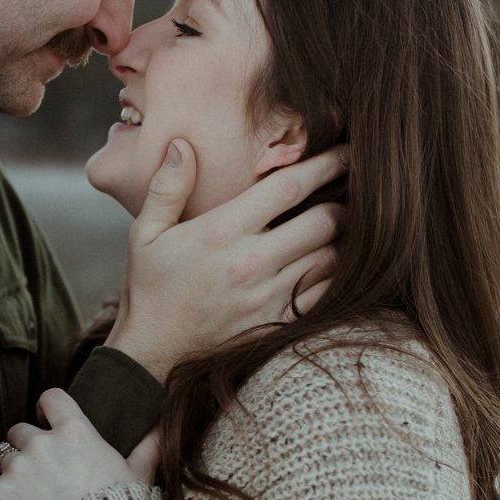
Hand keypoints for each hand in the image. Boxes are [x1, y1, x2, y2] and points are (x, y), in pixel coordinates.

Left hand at [0, 390, 160, 499]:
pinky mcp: (0, 495)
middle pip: (20, 430)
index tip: (48, 420)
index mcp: (77, 432)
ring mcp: (19, 469)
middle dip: (28, 446)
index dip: (48, 408)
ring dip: (11, 470)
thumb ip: (149, 446)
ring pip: (1, 456)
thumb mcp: (141, 476)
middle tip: (41, 470)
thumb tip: (163, 425)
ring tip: (26, 491)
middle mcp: (43, 444)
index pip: (51, 398)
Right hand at [105, 138, 347, 380]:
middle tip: (354, 188)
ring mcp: (269, 296)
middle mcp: (251, 262)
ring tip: (348, 223)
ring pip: (331, 257)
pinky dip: (335, 275)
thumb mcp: (144, 234)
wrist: (151, 354)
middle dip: (345, 200)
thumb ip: (166, 188)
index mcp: (222, 232)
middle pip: (324, 221)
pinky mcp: (278, 323)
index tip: (344, 150)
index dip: (324, 164)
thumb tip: (183, 145)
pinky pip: (324, 293)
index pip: (289, 187)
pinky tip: (332, 262)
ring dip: (343, 238)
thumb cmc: (149, 290)